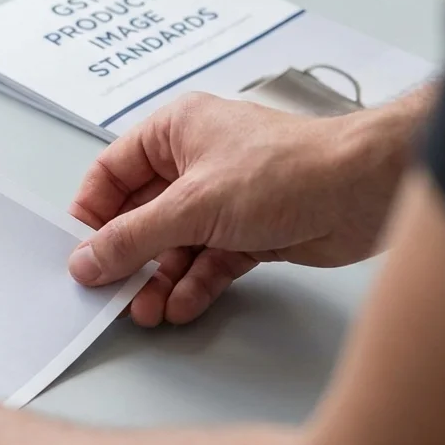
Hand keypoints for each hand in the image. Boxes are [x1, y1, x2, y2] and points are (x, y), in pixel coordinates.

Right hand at [67, 89, 427, 325]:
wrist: (366, 190)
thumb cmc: (284, 171)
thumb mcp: (191, 206)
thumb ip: (132, 238)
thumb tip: (85, 261)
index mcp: (174, 133)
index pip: (112, 173)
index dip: (92, 213)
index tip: (79, 252)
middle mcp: (195, 163)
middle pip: (142, 216)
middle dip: (128, 258)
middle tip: (110, 292)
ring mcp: (223, 200)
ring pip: (174, 246)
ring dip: (159, 280)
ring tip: (145, 311)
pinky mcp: (250, 233)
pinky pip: (207, 262)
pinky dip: (193, 285)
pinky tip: (181, 306)